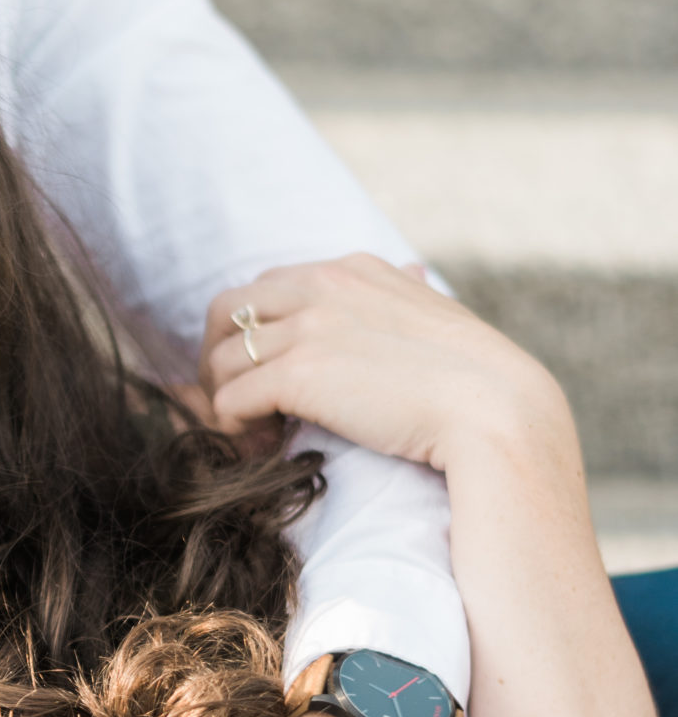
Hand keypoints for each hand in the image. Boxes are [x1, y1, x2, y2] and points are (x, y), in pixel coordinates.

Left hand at [200, 254, 566, 473]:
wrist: (496, 411)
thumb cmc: (477, 378)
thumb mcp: (438, 315)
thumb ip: (407, 295)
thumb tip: (412, 273)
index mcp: (352, 270)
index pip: (269, 287)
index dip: (258, 334)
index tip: (271, 377)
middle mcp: (322, 287)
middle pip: (227, 311)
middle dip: (219, 358)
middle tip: (239, 404)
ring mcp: (308, 327)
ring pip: (220, 360)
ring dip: (225, 401)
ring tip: (253, 435)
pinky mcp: (298, 375)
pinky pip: (228, 400)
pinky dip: (231, 428)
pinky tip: (260, 446)